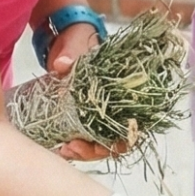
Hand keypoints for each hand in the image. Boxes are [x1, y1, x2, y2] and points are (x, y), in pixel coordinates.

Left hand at [46, 19, 121, 162]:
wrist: (65, 42)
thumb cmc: (80, 42)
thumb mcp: (77, 45)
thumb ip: (72, 53)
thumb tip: (62, 64)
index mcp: (124, 91)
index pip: (135, 126)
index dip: (123, 140)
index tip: (101, 141)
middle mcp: (115, 108)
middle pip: (116, 143)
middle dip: (94, 151)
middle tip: (71, 147)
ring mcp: (98, 116)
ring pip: (100, 146)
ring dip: (83, 153)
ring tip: (63, 150)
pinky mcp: (82, 120)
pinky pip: (83, 140)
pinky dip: (74, 148)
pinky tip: (60, 148)